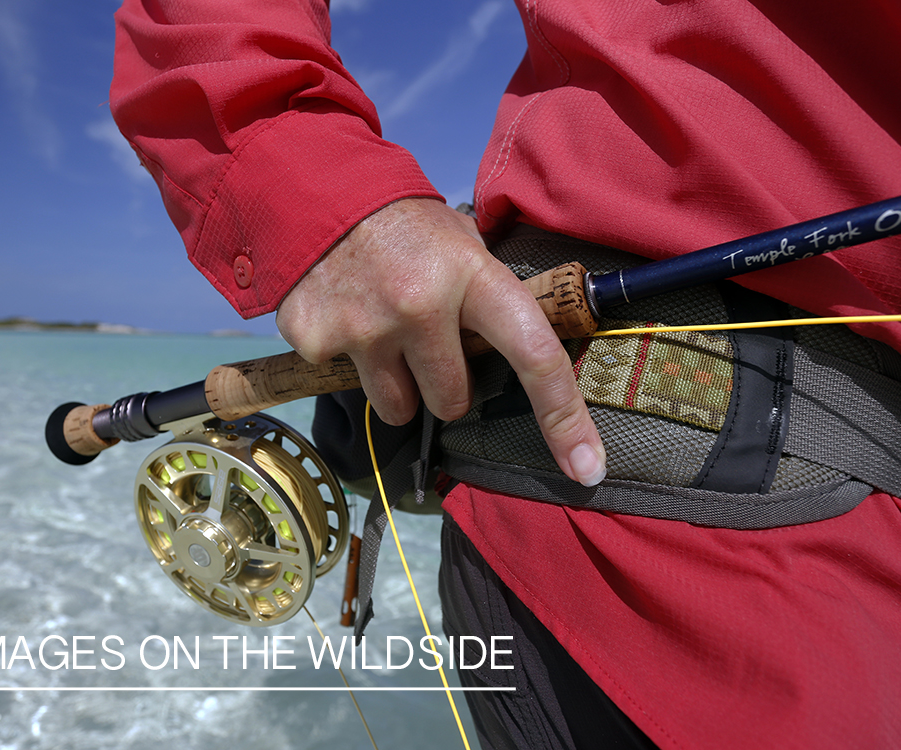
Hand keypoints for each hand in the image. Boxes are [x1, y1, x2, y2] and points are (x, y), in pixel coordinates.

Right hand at [276, 198, 606, 485]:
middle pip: (452, 402)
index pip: (533, 354)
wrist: (315, 189)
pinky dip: (347, 359)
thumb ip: (487, 297)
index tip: (586, 467)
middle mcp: (418, 306)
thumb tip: (516, 352)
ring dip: (398, 386)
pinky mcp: (314, 342)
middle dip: (446, 386)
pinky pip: (343, 382)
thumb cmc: (403, 222)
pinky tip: (344, 315)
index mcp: (471, 278)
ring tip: (384, 332)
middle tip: (429, 345)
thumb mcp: (461, 243)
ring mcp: (363, 328)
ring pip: (398, 409)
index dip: (564, 416)